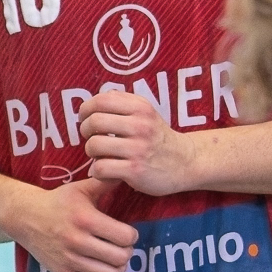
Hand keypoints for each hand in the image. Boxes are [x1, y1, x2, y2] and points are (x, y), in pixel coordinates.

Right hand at [7, 178, 138, 271]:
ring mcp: (70, 260)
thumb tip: (126, 173)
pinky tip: (102, 271)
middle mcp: (77, 241)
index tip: (125, 232)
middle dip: (127, 252)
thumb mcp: (80, 188)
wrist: (25, 217)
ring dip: (118, 269)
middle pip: (121, 257)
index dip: (131, 235)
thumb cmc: (57, 202)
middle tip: (121, 246)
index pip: (125, 236)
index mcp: (85, 219)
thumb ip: (105, 182)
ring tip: (113, 259)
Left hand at [81, 91, 196, 195]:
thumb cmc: (157, 138)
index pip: (101, 100)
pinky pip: (101, 168)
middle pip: (94, 122)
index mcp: (140, 108)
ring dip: (91, 152)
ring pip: (94, 145)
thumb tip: (94, 102)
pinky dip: (97, 171)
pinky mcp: (135, 170)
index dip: (86, 109)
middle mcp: (140, 125)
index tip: (85, 118)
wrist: (185, 163)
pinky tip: (106, 170)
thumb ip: (122, 104)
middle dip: (85, 131)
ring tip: (100, 155)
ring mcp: (138, 149)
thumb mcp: (145, 114)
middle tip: (92, 138)